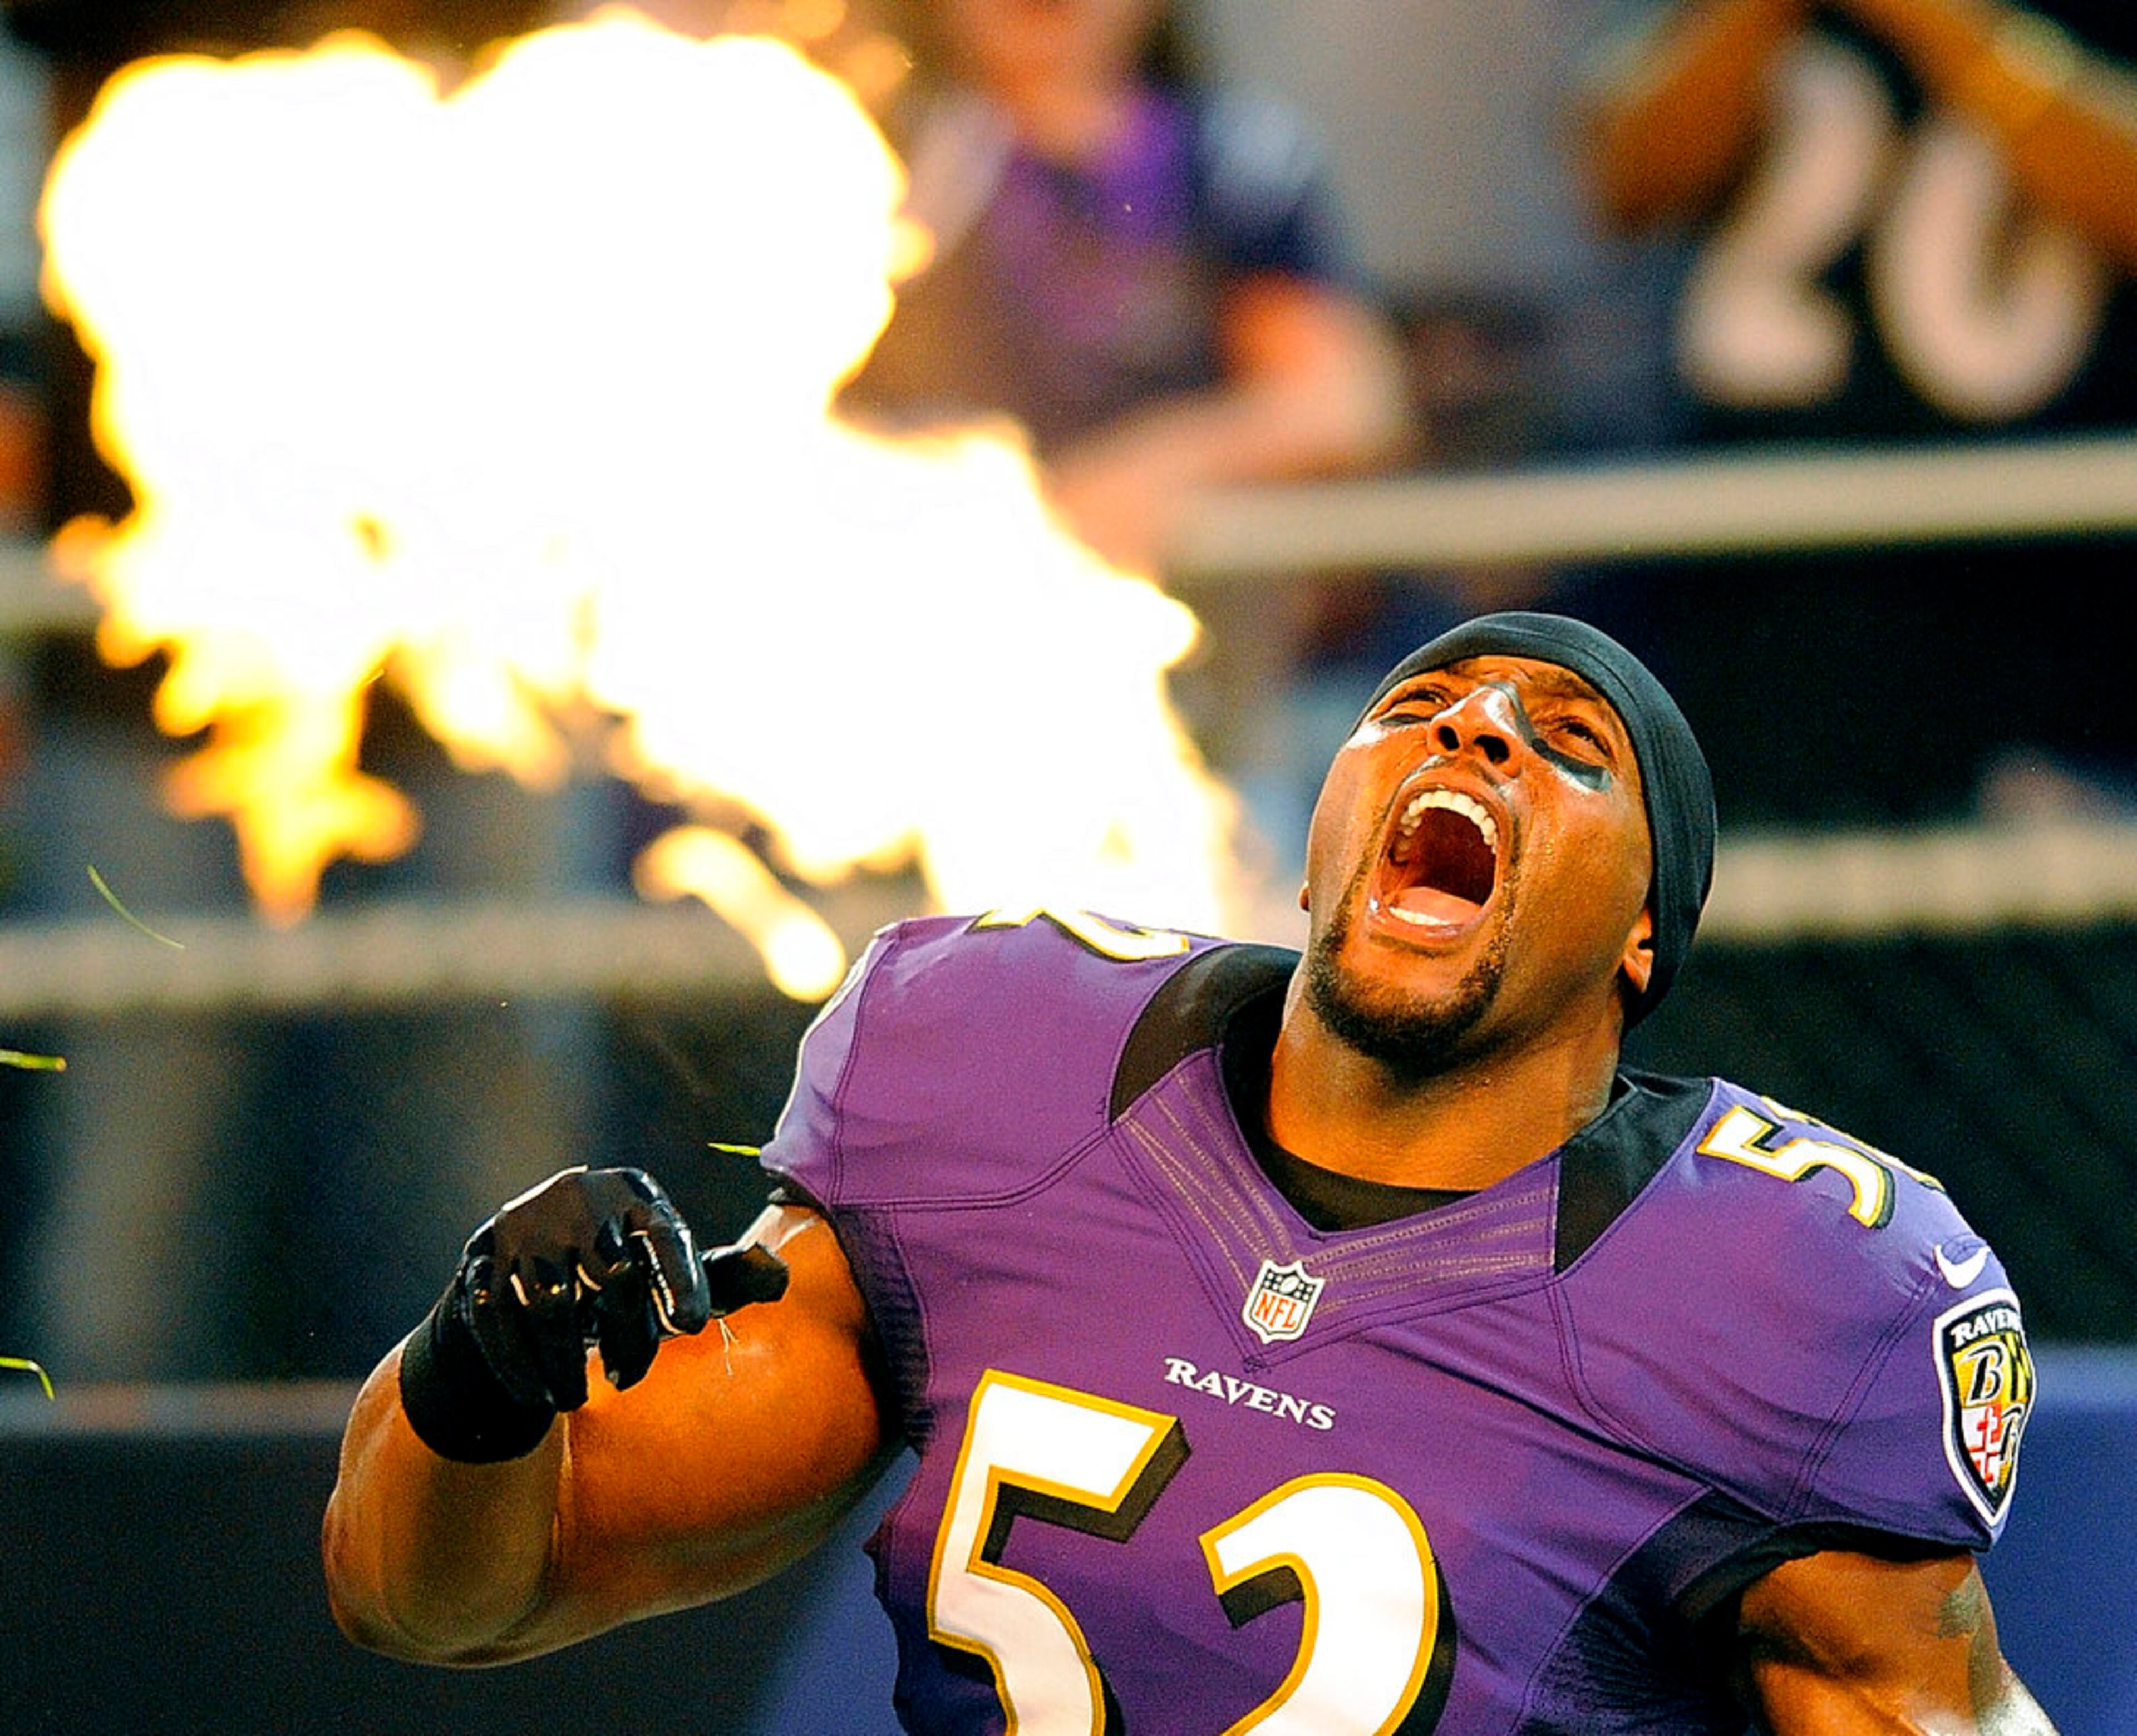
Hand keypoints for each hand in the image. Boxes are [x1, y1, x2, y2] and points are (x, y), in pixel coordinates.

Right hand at [449, 1166, 787, 1412]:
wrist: (523, 1276)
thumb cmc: (618, 1277)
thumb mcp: (670, 1271)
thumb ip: (723, 1277)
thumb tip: (779, 1277)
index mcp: (634, 1193)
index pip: (666, 1235)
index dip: (682, 1279)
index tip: (693, 1325)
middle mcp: (577, 1198)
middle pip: (612, 1272)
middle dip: (626, 1335)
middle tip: (632, 1379)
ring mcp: (522, 1227)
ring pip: (551, 1302)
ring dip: (567, 1360)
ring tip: (582, 1396)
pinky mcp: (479, 1260)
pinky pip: (496, 1318)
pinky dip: (521, 1364)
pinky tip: (540, 1396)